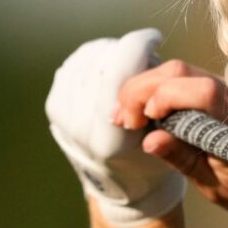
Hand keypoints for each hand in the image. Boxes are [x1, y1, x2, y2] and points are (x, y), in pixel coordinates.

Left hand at [46, 29, 185, 227]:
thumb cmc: (157, 162)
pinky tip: (110, 65)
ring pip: (86, 60)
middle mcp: (80, 128)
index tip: (156, 39)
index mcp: (109, 138)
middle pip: (102, 61)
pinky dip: (94, 58)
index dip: (138, 45)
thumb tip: (159, 62)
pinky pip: (73, 65)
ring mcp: (63, 117)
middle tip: (146, 56)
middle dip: (127, 50)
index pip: (117, 73)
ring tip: (130, 62)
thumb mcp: (173, 142)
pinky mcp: (55, 108)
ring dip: (111, 52)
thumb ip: (171, 106)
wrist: (122, 187)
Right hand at [113, 58, 227, 219]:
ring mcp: (224, 90)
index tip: (141, 122)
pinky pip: (180, 79)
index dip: (166, 98)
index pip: (202, 91)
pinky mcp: (215, 92)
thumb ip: (184, 159)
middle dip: (141, 90)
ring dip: (144, 88)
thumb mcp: (216, 185)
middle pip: (179, 71)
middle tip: (122, 120)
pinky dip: (154, 90)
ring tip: (125, 118)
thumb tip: (150, 139)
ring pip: (177, 70)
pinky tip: (139, 112)